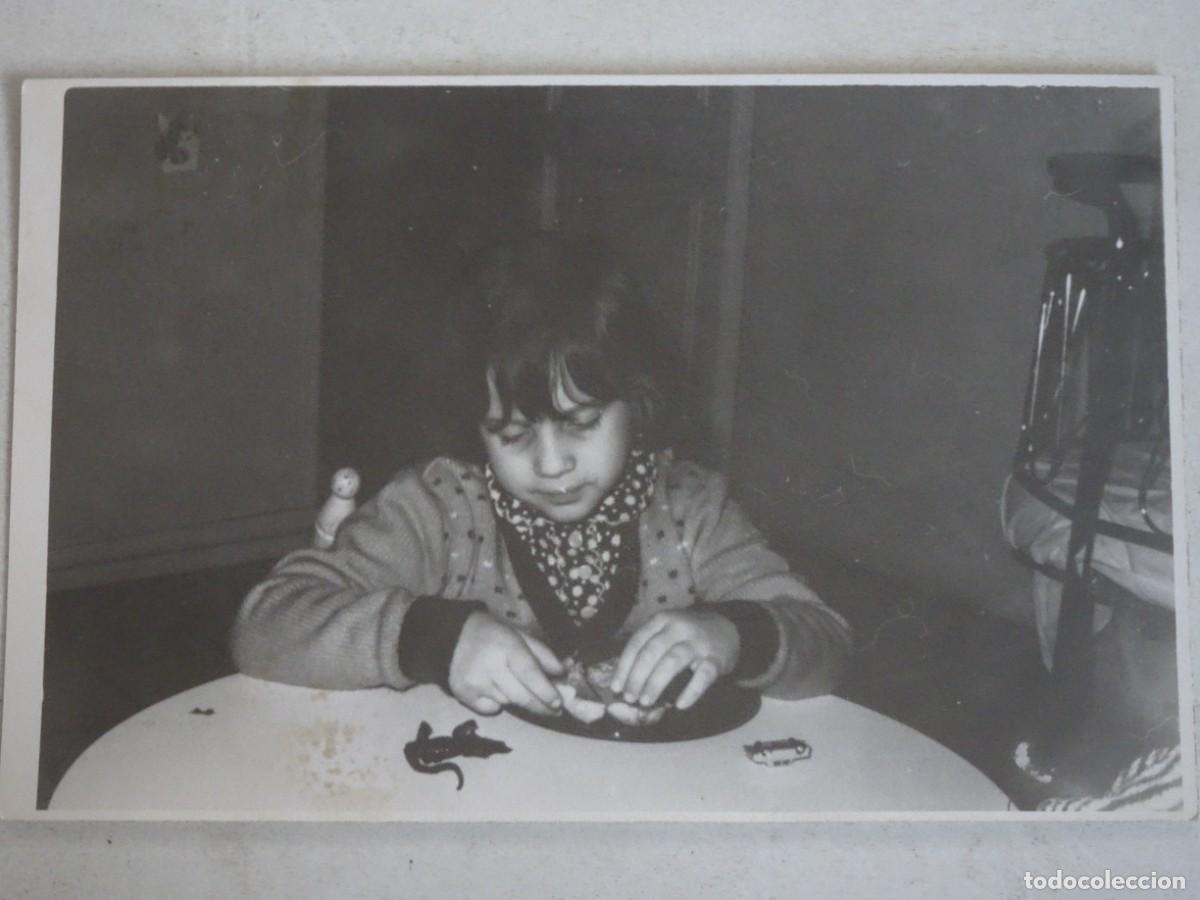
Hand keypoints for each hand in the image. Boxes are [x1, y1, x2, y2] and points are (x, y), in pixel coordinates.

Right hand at [448, 612, 564, 716]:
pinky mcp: (463, 694)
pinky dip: (498, 702)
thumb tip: (561, 674)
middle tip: (554, 711)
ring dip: (517, 699)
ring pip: (508, 702)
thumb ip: (542, 653)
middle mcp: (489, 666)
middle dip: (540, 706)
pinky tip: (493, 687)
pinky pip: (491, 708)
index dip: (545, 691)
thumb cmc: (492, 634)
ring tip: (513, 683)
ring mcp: (475, 682)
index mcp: (506, 646)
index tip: (558, 704)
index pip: (529, 674)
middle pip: (520, 696)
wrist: (453, 636)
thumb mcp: (519, 635)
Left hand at [610, 609, 739, 710]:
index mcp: (662, 620)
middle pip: (651, 652)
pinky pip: (702, 677)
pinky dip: (690, 692)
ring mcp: (698, 643)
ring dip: (655, 684)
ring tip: (645, 701)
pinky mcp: (715, 659)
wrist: (728, 628)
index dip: (624, 666)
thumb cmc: (688, 635)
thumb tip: (624, 679)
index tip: (616, 687)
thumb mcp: (667, 630)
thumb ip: (649, 647)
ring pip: (672, 662)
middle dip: (637, 677)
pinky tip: (680, 705)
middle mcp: (678, 628)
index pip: (637, 642)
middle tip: (629, 698)